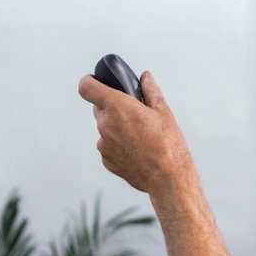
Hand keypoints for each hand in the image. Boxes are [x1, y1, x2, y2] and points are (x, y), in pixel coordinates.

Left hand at [78, 71, 189, 193]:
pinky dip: (119, 146)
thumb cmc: (169, 145)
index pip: (87, 87)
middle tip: (134, 114)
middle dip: (114, 108)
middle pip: (99, 108)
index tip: (96, 82)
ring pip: (106, 129)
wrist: (169, 178)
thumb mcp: (163, 112)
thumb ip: (150, 91)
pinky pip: (109, 147)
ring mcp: (103, 144)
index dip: (90, 82)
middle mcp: (105, 124)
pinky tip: (138, 152)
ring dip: (118, 129)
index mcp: (117, 106)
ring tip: (141, 138)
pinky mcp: (106, 160)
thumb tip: (146, 77)